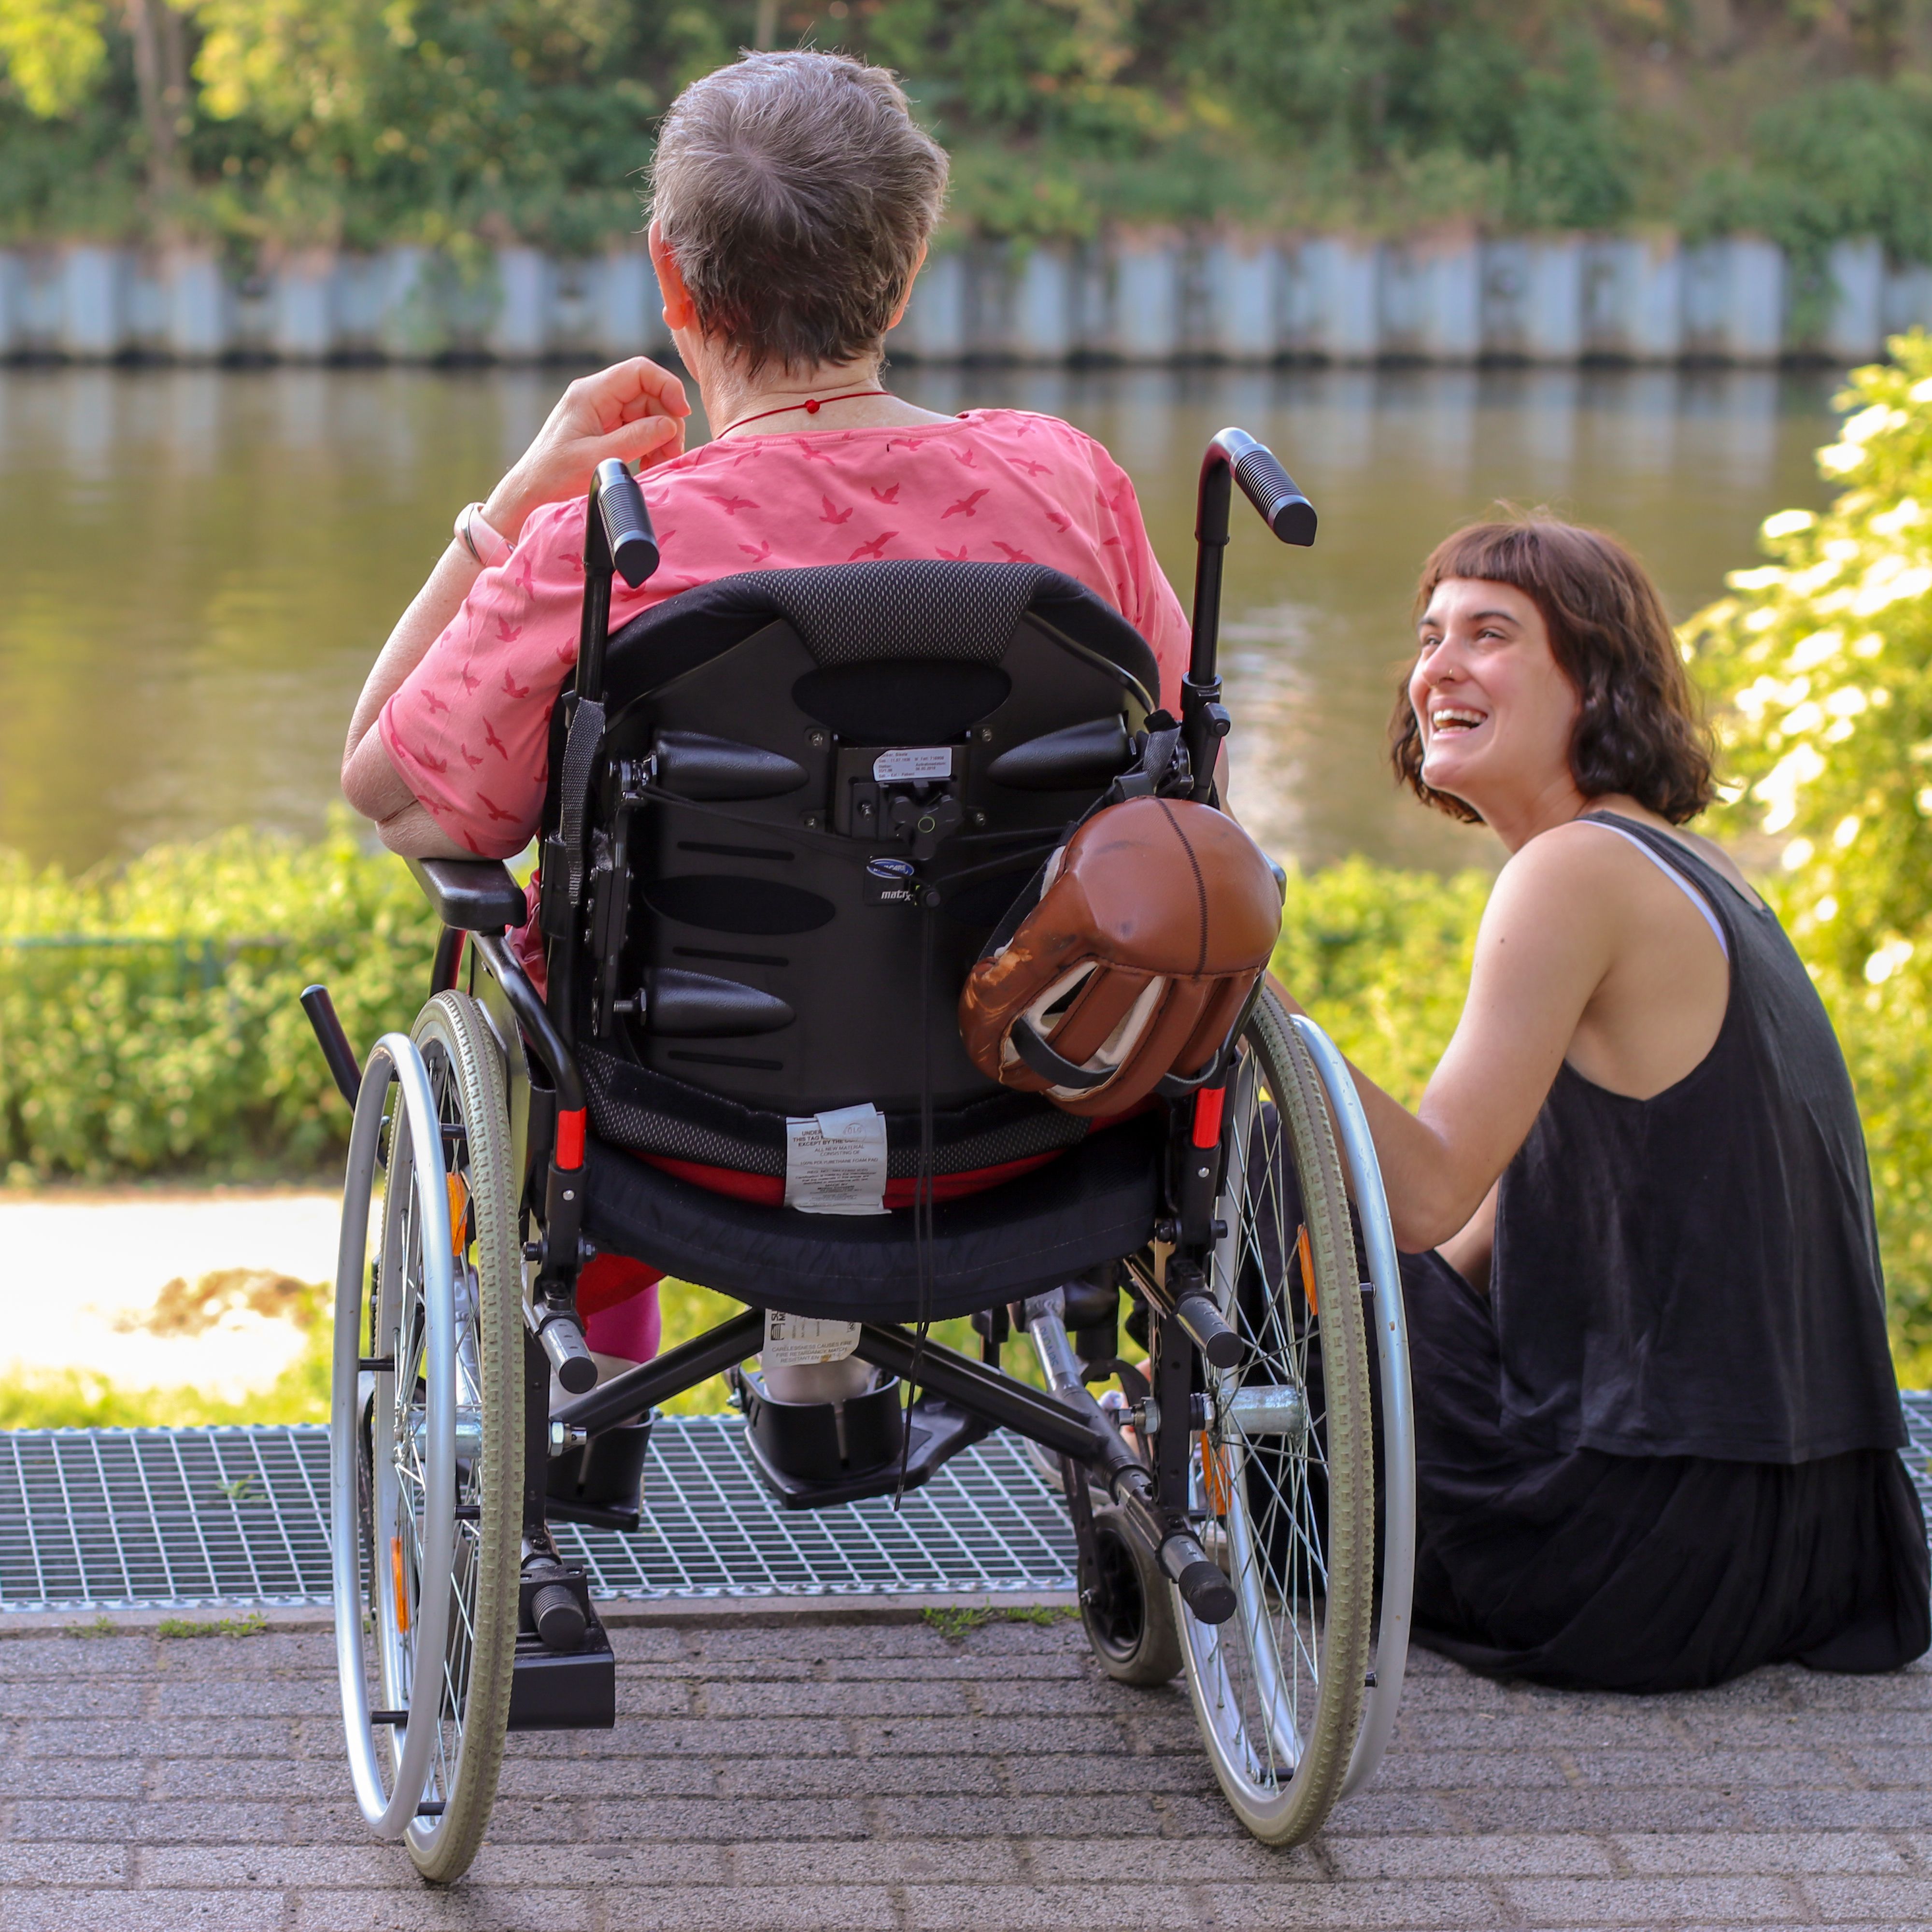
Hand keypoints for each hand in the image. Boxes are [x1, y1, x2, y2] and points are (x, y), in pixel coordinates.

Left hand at [484, 358, 690, 539]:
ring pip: (645, 414)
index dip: (667, 387)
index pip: (639, 371)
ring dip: (659, 438)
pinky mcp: (604, 430)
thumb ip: (636, 439)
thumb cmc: (555, 476)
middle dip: (666, 421)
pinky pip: (636, 429)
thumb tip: (669, 425)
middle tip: (672, 453)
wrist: (531, 493)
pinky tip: (648, 465)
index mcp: (591, 393)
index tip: (682, 413)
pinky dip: (648, 446)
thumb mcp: (599, 459)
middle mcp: (597, 397)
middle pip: (647, 394)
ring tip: (659, 464)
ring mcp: (601, 413)